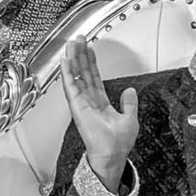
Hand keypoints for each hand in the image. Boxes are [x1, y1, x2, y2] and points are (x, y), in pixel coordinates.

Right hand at [56, 39, 138, 190]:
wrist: (112, 155)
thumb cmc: (118, 144)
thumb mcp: (130, 119)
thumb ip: (129, 104)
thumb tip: (130, 91)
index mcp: (101, 103)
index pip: (94, 78)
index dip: (91, 63)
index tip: (89, 50)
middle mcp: (89, 101)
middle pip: (83, 73)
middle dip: (81, 56)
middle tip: (78, 40)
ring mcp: (82, 103)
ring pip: (76, 76)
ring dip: (73, 60)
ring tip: (71, 45)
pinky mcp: (77, 106)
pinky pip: (71, 86)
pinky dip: (67, 73)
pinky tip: (66, 61)